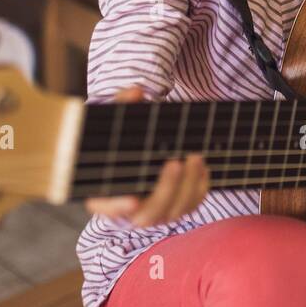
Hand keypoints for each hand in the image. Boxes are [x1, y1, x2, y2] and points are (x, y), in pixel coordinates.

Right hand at [82, 85, 210, 226]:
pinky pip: (190, 205)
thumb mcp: (116, 120)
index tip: (133, 200)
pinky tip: (201, 165)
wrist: (137, 150)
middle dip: (166, 189)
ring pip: (173, 211)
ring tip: (195, 157)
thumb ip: (122, 105)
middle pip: (148, 214)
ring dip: (188, 186)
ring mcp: (154, 212)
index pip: (107, 207)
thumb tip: (136, 92)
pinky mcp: (175, 208)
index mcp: (104, 193)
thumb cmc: (121, 138)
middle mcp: (129, 210)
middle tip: (175, 162)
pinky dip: (199, 188)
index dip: (118, 206)